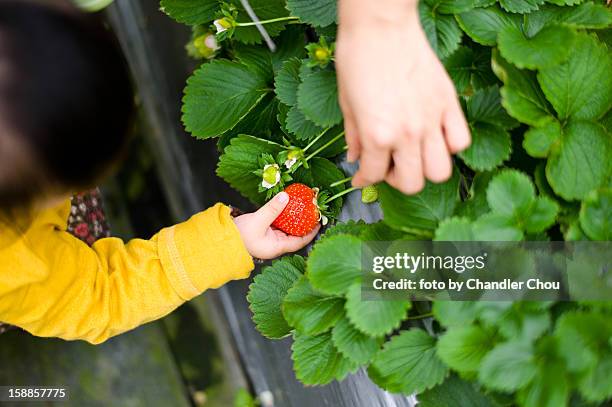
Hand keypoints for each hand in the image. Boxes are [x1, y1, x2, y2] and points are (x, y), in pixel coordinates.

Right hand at [233, 192, 319, 259]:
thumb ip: (272, 209)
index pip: (301, 241)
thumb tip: (286, 196)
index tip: (319, 221)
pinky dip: (282, 216)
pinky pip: (277, 224)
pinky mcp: (263, 232)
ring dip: (293, 218)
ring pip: (286, 228)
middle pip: (295, 234)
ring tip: (301, 207)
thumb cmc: (238, 237)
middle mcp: (275, 245)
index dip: (311, 232)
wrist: (221, 241)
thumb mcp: (258, 220)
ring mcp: (269, 239)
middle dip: (303, 223)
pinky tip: (286, 207)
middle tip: (311, 211)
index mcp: (277, 247)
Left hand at [336, 0, 470, 194]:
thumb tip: (355, 158)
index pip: (374, 175)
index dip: (364, 179)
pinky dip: (450, 145)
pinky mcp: (448, 103)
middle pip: (412, 183)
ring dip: (425, 169)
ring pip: (440, 171)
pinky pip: (460, 140)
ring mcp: (431, 120)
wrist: (380, 25)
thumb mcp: (346, 103)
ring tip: (413, 155)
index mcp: (377, 134)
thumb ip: (353, 136)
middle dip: (396, 180)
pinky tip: (435, 136)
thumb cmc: (358, 57)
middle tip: (388, 165)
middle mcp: (407, 134)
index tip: (362, 178)